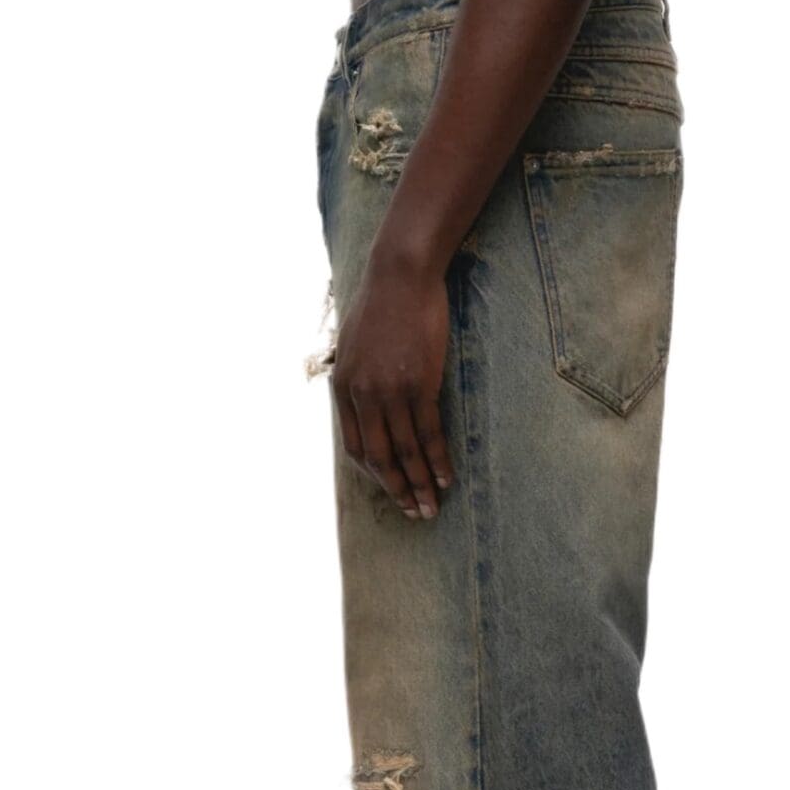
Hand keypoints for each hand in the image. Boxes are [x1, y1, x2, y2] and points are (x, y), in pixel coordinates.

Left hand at [330, 241, 457, 520]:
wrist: (400, 277)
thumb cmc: (382, 307)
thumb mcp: (355, 346)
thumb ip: (358, 379)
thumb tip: (368, 405)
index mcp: (343, 390)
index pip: (355, 448)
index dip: (375, 474)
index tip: (392, 489)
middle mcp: (363, 397)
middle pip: (379, 458)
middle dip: (397, 490)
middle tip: (414, 513)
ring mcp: (390, 393)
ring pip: (405, 453)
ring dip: (419, 485)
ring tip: (432, 507)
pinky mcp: (419, 385)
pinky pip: (428, 435)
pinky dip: (437, 462)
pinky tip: (446, 478)